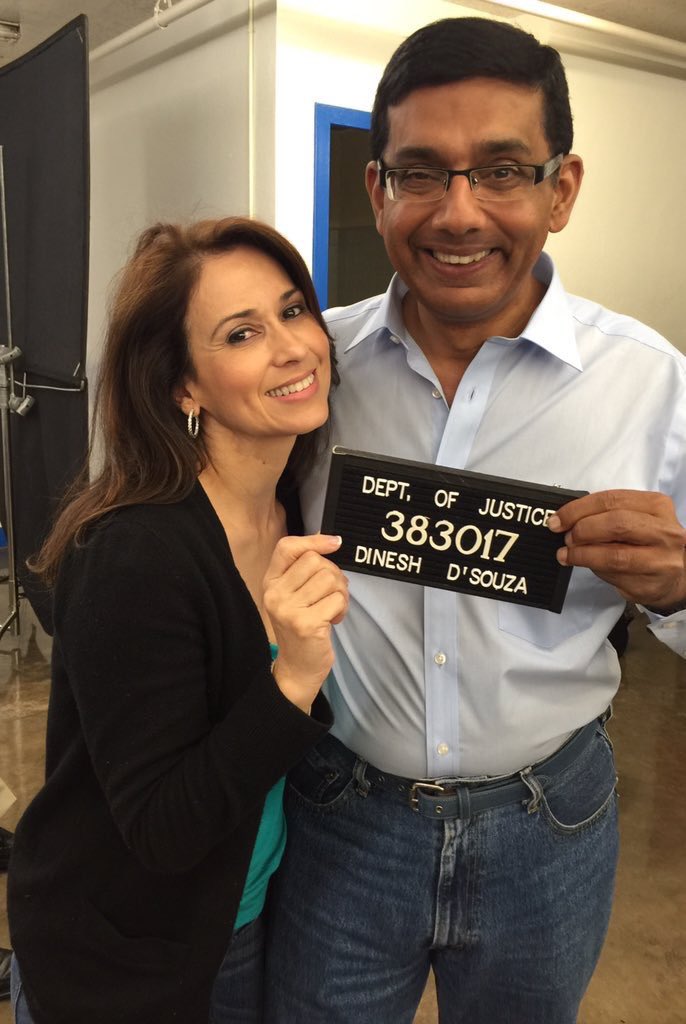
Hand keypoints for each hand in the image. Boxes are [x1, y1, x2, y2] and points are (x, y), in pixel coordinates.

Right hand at [263, 534, 347, 711]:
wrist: (297, 668)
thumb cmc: (301, 627)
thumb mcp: (295, 596)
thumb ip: (305, 571)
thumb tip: (331, 542)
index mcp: (270, 582)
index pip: (287, 547)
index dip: (314, 540)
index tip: (335, 543)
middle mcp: (275, 594)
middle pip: (315, 561)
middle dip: (334, 574)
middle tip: (332, 595)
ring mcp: (289, 609)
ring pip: (330, 578)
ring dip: (340, 593)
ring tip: (332, 609)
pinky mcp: (306, 623)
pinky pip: (337, 599)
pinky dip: (342, 608)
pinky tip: (332, 621)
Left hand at [548, 489, 685, 607]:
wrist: (675, 573)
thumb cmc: (647, 540)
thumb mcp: (632, 517)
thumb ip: (604, 514)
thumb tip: (566, 520)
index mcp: (657, 506)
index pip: (612, 500)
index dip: (579, 509)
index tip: (558, 519)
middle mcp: (665, 532)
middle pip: (616, 524)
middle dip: (583, 530)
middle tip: (566, 537)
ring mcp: (661, 561)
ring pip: (615, 556)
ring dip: (582, 554)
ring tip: (567, 554)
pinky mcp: (651, 585)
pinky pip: (615, 577)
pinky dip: (593, 570)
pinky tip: (585, 566)